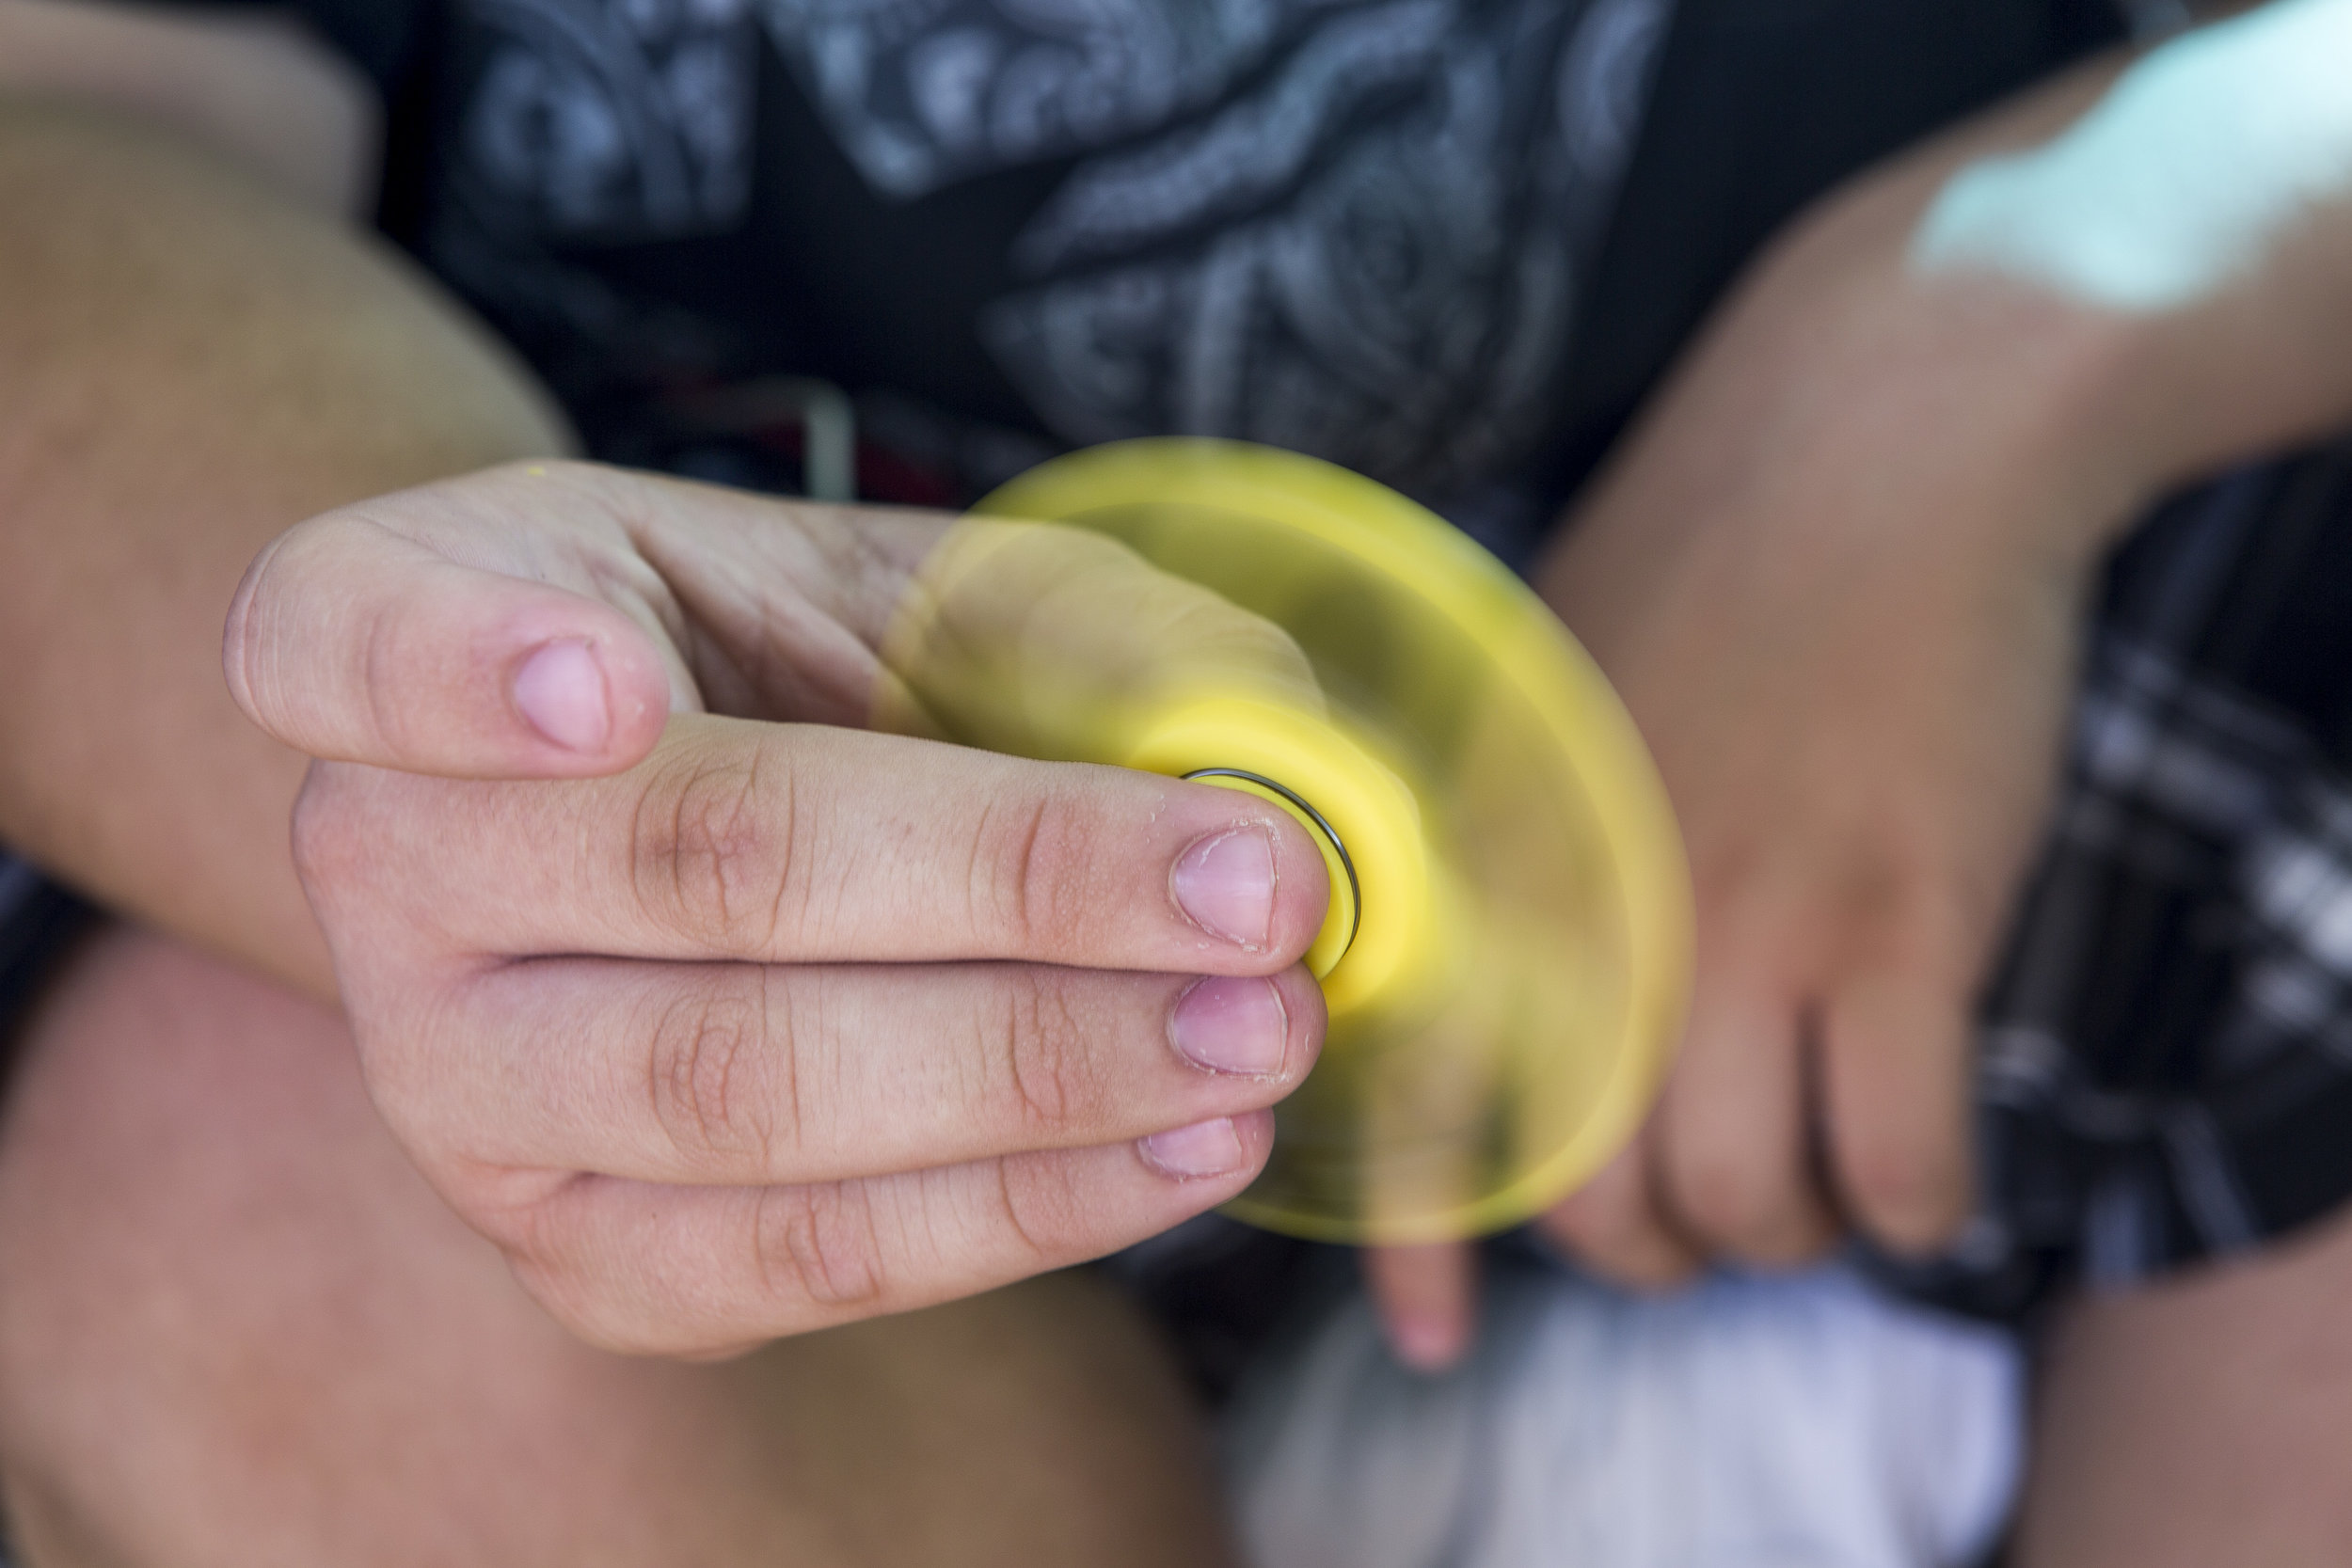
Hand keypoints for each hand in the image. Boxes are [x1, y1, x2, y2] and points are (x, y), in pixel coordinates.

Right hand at [225, 461, 1332, 1356]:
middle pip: (691, 874)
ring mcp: (458, 1090)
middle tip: (1263, 892)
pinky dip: (1022, 1209)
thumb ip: (1055, 626)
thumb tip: (1256, 745)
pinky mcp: (577, 1255)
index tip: (597, 686)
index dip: (456, 669)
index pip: (337, 637)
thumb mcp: (888, 577)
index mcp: (398, 629)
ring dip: (1046, 1072)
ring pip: (748, 1098)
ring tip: (1261, 1031)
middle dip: (1013, 887)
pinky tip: (1184, 1147)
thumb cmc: (775, 671)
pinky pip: (805, 1258)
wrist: (671, 847)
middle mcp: (384, 868)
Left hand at [1360, 153, 2150, 1367]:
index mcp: (1499, 858)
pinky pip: (1898, 1154)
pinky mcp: (1902, 919)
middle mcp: (1597, 916)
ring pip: (1741, 1199)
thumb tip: (1494, 998)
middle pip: (1592, 1196)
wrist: (1888, 425)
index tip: (1433, 1344)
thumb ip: (1503, 847)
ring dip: (1787, 1231)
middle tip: (1700, 1217)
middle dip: (1649, 1251)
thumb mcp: (1545, 697)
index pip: (1423, 1089)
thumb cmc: (1712, 554)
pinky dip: (1912, 1202)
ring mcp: (1749, 924)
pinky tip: (1917, 1170)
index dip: (1418, 1241)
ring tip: (1816, 1180)